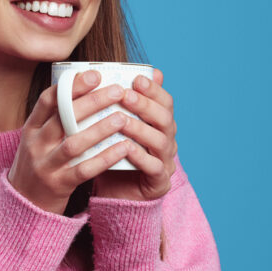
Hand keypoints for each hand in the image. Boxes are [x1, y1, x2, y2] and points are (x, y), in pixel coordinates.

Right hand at [8, 70, 137, 214]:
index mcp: (31, 129)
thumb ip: (56, 118)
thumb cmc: (41, 164)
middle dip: (92, 102)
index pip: (48, 100)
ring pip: (74, 143)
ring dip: (100, 128)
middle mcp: (36, 145)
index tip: (94, 74)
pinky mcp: (59, 185)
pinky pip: (84, 169)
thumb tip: (85, 88)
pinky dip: (105, 158)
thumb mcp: (39, 139)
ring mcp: (46, 166)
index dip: (71, 86)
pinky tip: (123, 148)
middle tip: (117, 91)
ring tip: (122, 117)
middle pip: (63, 118)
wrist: (25, 204)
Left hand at [94, 69, 177, 201]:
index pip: (164, 101)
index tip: (136, 78)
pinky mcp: (159, 181)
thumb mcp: (111, 128)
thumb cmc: (112, 155)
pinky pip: (154, 167)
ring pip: (160, 141)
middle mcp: (167, 140)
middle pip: (165, 118)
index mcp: (160, 124)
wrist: (114, 194)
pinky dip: (141, 156)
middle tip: (126, 95)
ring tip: (121, 120)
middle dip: (146, 105)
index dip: (153, 89)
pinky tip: (126, 148)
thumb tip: (105, 76)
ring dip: (141, 129)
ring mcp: (166, 161)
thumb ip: (113, 105)